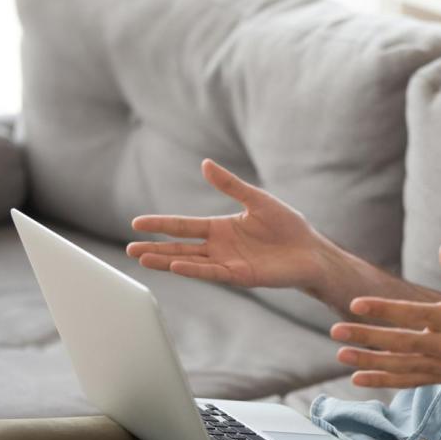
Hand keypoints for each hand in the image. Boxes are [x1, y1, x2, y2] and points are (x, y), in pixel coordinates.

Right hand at [126, 159, 328, 289]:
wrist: (310, 250)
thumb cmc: (287, 225)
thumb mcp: (256, 199)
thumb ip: (231, 185)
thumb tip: (205, 164)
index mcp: (221, 228)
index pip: (184, 226)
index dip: (161, 224)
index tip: (136, 222)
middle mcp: (219, 247)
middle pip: (180, 247)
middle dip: (155, 248)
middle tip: (130, 248)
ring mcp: (228, 263)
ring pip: (190, 262)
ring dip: (166, 260)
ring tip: (142, 258)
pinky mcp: (240, 275)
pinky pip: (212, 272)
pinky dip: (194, 269)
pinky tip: (176, 265)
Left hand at [329, 244, 440, 387]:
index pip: (411, 315)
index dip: (382, 310)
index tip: (356, 305)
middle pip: (398, 343)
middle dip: (366, 337)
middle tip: (336, 332)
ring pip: (399, 366)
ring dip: (368, 362)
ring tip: (341, 356)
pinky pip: (409, 381)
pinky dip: (383, 380)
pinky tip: (359, 378)